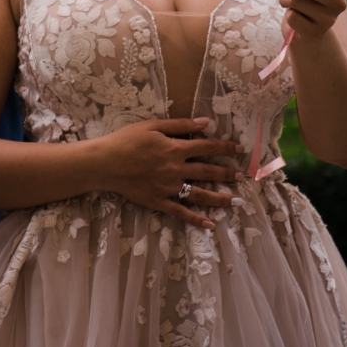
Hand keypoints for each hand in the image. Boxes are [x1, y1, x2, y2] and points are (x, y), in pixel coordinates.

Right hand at [89, 117, 241, 228]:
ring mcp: (168, 188)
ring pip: (199, 194)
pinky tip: (209, 224)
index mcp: (175, 149)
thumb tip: (205, 122)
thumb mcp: (152, 126)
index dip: (224, 147)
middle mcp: (176, 170)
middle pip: (207, 171)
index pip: (206, 147)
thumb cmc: (125, 140)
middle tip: (241, 177)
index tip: (239, 149)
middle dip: (226, 173)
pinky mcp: (159, 202)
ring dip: (219, 197)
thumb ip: (180, 125)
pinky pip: (181, 212)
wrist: (104, 163)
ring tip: (235, 200)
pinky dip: (196, 219)